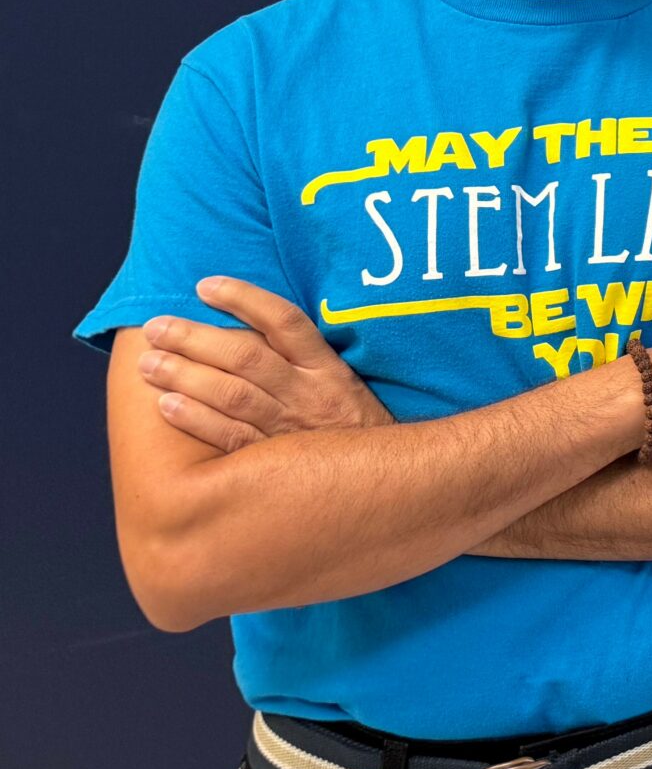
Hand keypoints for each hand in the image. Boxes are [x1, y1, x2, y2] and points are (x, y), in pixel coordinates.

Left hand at [138, 277, 394, 452]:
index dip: (244, 299)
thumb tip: (250, 328)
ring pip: (233, 394)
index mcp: (327, 368)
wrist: (386, 482)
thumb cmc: (354, 429)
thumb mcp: (344, 386)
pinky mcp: (275, 463)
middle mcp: (309, 392)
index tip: (204, 286)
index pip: (285, 321)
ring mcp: (291, 427)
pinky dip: (197, 420)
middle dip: (196, 339)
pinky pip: (231, 437)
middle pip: (247, 357)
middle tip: (155, 328)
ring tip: (149, 364)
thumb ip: (304, 361)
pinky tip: (166, 406)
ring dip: (186, 376)